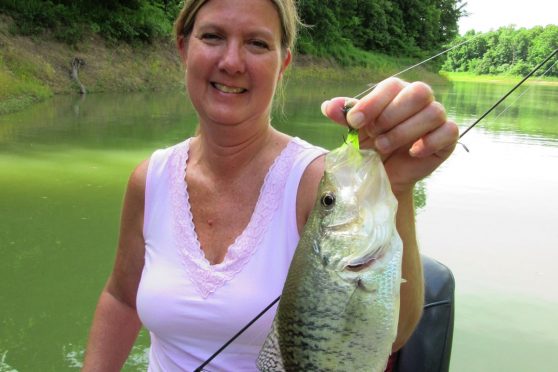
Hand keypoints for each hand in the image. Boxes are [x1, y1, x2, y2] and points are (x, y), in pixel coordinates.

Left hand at [321, 77, 458, 195]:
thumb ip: (345, 116)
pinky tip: (412, 152)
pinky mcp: (447, 138)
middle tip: (374, 135)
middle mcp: (420, 100)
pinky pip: (449, 131)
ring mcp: (436, 118)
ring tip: (384, 146)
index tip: (354, 122)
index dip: (374, 102)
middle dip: (391, 116)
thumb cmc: (370, 146)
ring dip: (404, 132)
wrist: (383, 175)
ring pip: (432, 112)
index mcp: (397, 92)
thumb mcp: (355, 131)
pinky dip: (429, 142)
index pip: (392, 85)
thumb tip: (328, 106)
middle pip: (419, 92)